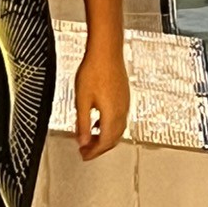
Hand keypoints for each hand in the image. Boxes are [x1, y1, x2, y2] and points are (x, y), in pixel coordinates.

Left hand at [75, 47, 129, 161]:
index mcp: (112, 115)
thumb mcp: (82, 100)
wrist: (106, 50)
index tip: (84, 156)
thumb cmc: (94, 70)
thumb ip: (83, 123)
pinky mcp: (124, 96)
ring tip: (91, 139)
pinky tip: (99, 121)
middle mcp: (122, 111)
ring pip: (118, 129)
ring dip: (105, 137)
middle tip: (87, 151)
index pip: (105, 142)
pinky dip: (109, 126)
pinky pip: (119, 118)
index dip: (94, 152)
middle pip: (113, 138)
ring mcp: (125, 103)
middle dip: (100, 148)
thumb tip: (82, 141)